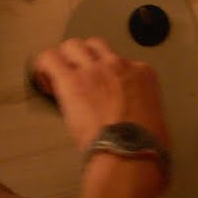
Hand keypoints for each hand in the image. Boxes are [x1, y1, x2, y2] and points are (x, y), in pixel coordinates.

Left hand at [31, 38, 168, 153]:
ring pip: (73, 45)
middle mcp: (118, 65)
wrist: (130, 151)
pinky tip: (43, 80)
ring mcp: (94, 70)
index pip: (121, 61)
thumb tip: (133, 117)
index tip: (99, 87)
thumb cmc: (145, 145)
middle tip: (77, 75)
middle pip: (95, 45)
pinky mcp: (72, 80)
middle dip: (84, 57)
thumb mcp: (153, 119)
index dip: (106, 74)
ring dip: (65, 58)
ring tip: (57, 77)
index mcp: (142, 74)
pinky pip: (50, 59)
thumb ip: (140, 109)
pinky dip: (44, 66)